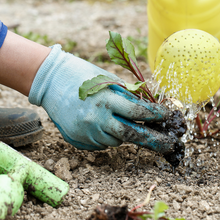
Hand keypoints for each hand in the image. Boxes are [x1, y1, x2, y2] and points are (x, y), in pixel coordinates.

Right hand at [29, 44, 177, 153]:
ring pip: (116, 141)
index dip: (156, 115)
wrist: (50, 82)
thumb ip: (127, 96)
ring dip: (125, 133)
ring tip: (119, 119)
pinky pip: (101, 143)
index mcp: (105, 100)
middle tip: (169, 145)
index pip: (138, 112)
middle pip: (132, 135)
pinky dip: (108, 135)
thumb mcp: (107, 80)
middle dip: (153, 140)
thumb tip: (149, 109)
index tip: (168, 116)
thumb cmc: (81, 75)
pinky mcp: (78, 140)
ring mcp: (86, 132)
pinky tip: (101, 122)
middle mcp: (96, 119)